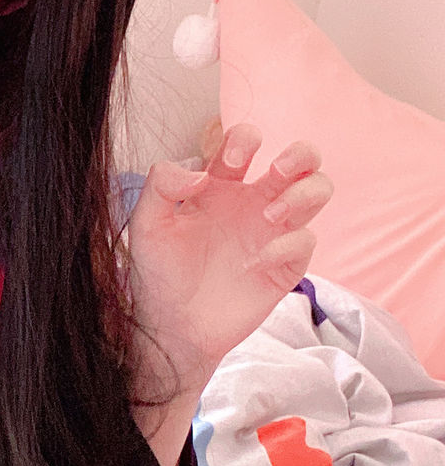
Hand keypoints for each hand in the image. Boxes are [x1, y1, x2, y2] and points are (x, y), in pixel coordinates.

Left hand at [126, 122, 333, 389]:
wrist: (171, 326)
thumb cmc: (158, 273)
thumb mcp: (147, 225)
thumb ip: (161, 185)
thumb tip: (200, 173)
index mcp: (220, 185)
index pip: (245, 142)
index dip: (245, 139)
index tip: (232, 161)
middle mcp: (253, 202)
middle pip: (301, 159)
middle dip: (300, 154)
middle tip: (277, 171)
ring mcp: (273, 232)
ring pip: (318, 191)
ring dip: (304, 193)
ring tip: (270, 215)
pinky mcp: (286, 265)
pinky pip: (307, 240)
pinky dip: (288, 244)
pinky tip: (256, 260)